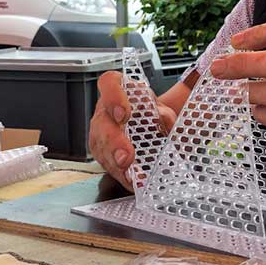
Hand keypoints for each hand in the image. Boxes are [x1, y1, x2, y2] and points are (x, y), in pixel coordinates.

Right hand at [89, 71, 176, 189]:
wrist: (148, 123)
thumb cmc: (150, 111)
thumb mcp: (161, 107)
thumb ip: (165, 113)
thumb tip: (164, 120)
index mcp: (118, 89)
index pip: (108, 83)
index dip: (113, 98)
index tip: (124, 114)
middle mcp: (105, 110)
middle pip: (102, 123)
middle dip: (114, 142)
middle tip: (126, 157)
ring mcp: (100, 132)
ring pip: (101, 147)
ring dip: (116, 163)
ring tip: (131, 175)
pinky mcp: (103, 153)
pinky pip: (107, 164)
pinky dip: (121, 175)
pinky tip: (132, 181)